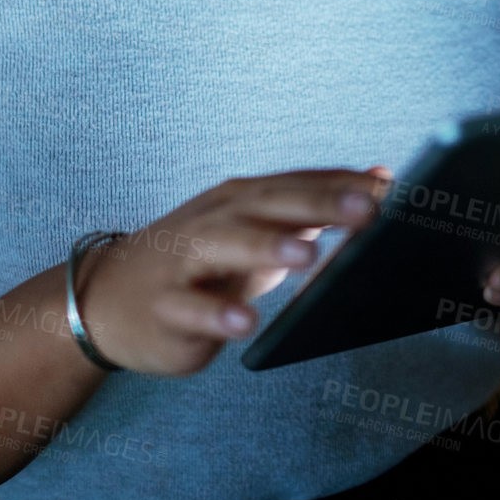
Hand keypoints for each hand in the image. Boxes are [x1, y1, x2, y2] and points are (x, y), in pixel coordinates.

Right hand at [78, 166, 390, 375]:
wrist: (107, 298)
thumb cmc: (201, 260)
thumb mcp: (258, 227)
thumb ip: (316, 203)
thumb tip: (382, 176)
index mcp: (243, 199)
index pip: (299, 185)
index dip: (344, 185)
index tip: (392, 188)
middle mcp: (216, 219)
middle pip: (270, 206)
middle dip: (319, 206)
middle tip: (367, 210)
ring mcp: (186, 261)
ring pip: (227, 246)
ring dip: (267, 248)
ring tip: (307, 257)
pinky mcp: (165, 307)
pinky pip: (191, 309)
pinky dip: (218, 314)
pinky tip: (245, 323)